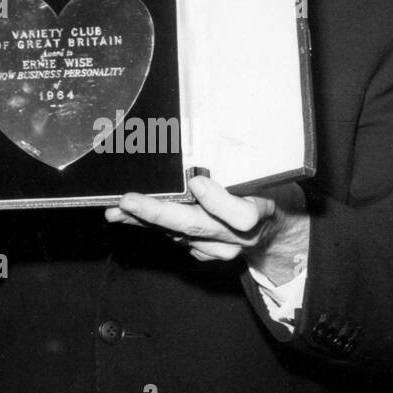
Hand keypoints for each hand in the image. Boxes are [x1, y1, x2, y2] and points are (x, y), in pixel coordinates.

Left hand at [105, 175, 309, 285]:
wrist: (278, 233)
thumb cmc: (269, 191)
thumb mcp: (267, 172)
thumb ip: (242, 160)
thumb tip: (208, 137)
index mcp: (260, 210)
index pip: (242, 215)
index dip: (218, 200)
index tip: (197, 182)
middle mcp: (238, 236)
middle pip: (197, 226)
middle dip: (158, 213)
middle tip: (128, 201)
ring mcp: (221, 249)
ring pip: (178, 235)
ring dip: (143, 222)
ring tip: (114, 210)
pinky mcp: (206, 255)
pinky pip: (174, 239)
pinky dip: (150, 226)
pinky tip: (127, 216)